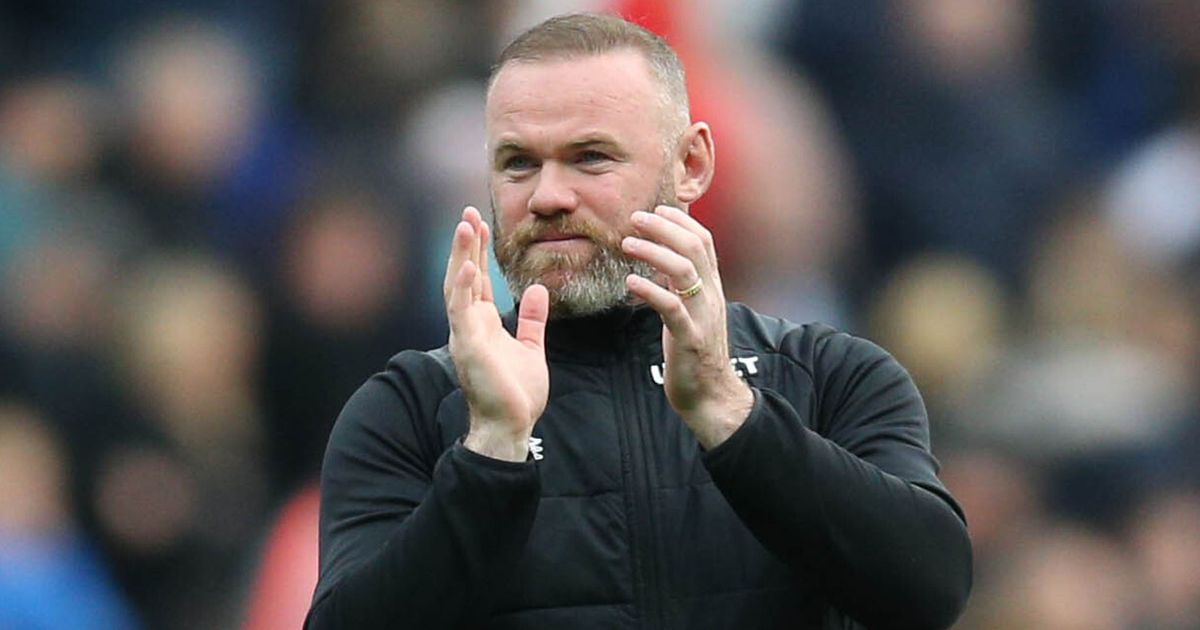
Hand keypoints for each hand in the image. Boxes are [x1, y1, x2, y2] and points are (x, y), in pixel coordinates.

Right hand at [445, 207, 549, 461]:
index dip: (478, 251)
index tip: (480, 224)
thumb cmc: (517, 392)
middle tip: (468, 213)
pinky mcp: (468, 348)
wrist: (512, 425)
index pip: (478, 280)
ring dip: (461, 256)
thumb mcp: (530, 347)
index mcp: (482, 323)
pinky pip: (462, 312)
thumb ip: (530, 319)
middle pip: (463, 275)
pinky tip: (468, 266)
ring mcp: (465, 335)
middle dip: (465, 245)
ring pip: (458, 287)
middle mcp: (468, 325)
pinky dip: (464, 288)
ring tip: (465, 227)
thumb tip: (534, 290)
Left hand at [621, 205, 752, 447]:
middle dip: (664, 227)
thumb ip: (682, 286)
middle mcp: (712, 297)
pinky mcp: (690, 339)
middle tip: (635, 217)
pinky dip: (652, 291)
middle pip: (695, 248)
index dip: (681, 221)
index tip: (656, 209)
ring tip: (627, 243)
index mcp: (713, 289)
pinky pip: (672, 308)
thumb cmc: (695, 353)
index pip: (704, 242)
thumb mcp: (692, 312)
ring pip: (685, 271)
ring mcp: (702, 317)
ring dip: (654, 252)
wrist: (712, 396)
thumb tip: (662, 260)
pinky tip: (631, 282)